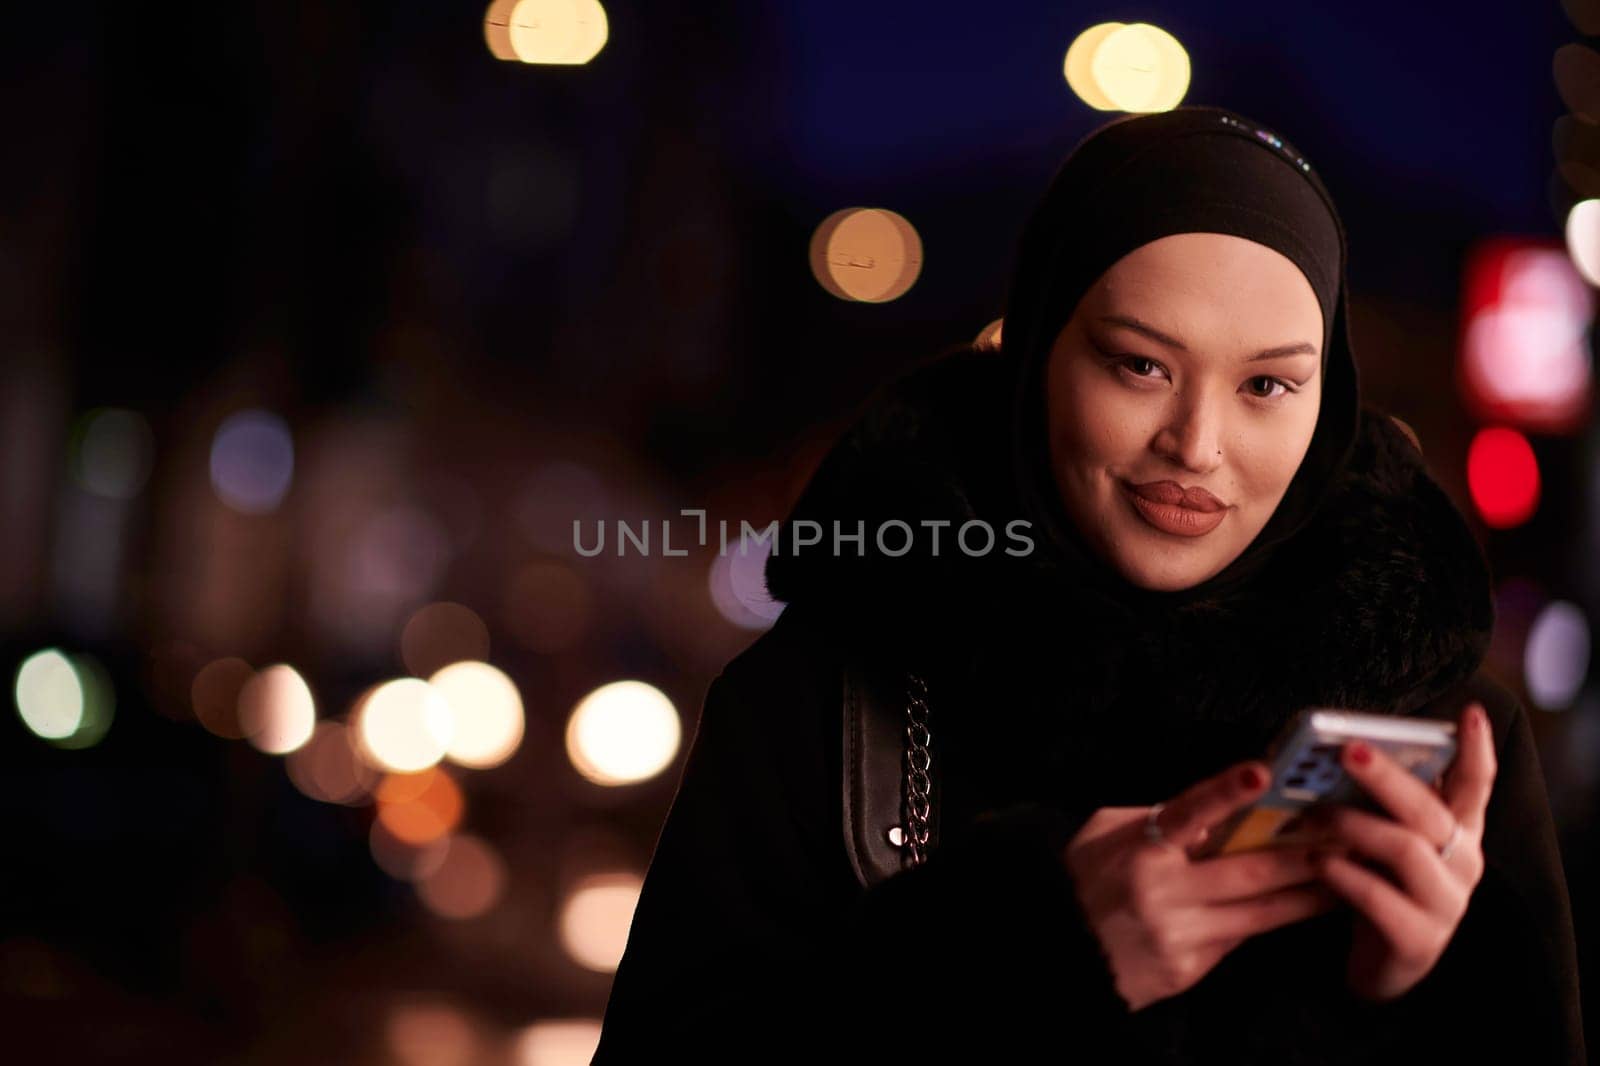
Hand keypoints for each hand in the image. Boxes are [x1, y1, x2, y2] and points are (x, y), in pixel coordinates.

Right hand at [1066, 760, 1343, 1011]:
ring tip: (1349, 877)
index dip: (1226, 792)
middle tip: (1350, 836)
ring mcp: (1179, 934)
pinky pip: (1240, 938)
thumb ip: (1154, 817)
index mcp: (1138, 850)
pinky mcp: (1188, 968)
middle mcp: (1162, 892)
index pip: (1188, 813)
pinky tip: (1303, 909)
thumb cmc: (1081, 881)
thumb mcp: (1102, 834)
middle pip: (1248, 871)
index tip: (1261, 773)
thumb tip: (1210, 813)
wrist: (1057, 953)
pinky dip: (1272, 922)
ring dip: (1309, 895)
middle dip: (1304, 854)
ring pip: (1260, 913)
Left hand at [1303, 701, 1496, 1000]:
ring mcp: (1446, 903)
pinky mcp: (1419, 940)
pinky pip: (1379, 900)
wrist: (1380, 964)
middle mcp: (1463, 862)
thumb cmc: (1379, 883)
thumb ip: (1377, 802)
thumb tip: (1338, 749)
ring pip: (1406, 850)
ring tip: (1312, 814)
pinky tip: (1318, 860)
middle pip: (1428, 810)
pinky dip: (1344, 875)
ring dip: (1353, 825)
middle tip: (1347, 749)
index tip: (1471, 712)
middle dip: (1387, 776)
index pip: (1475, 785)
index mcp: (1458, 830)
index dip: (1476, 749)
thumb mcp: (1384, 837)